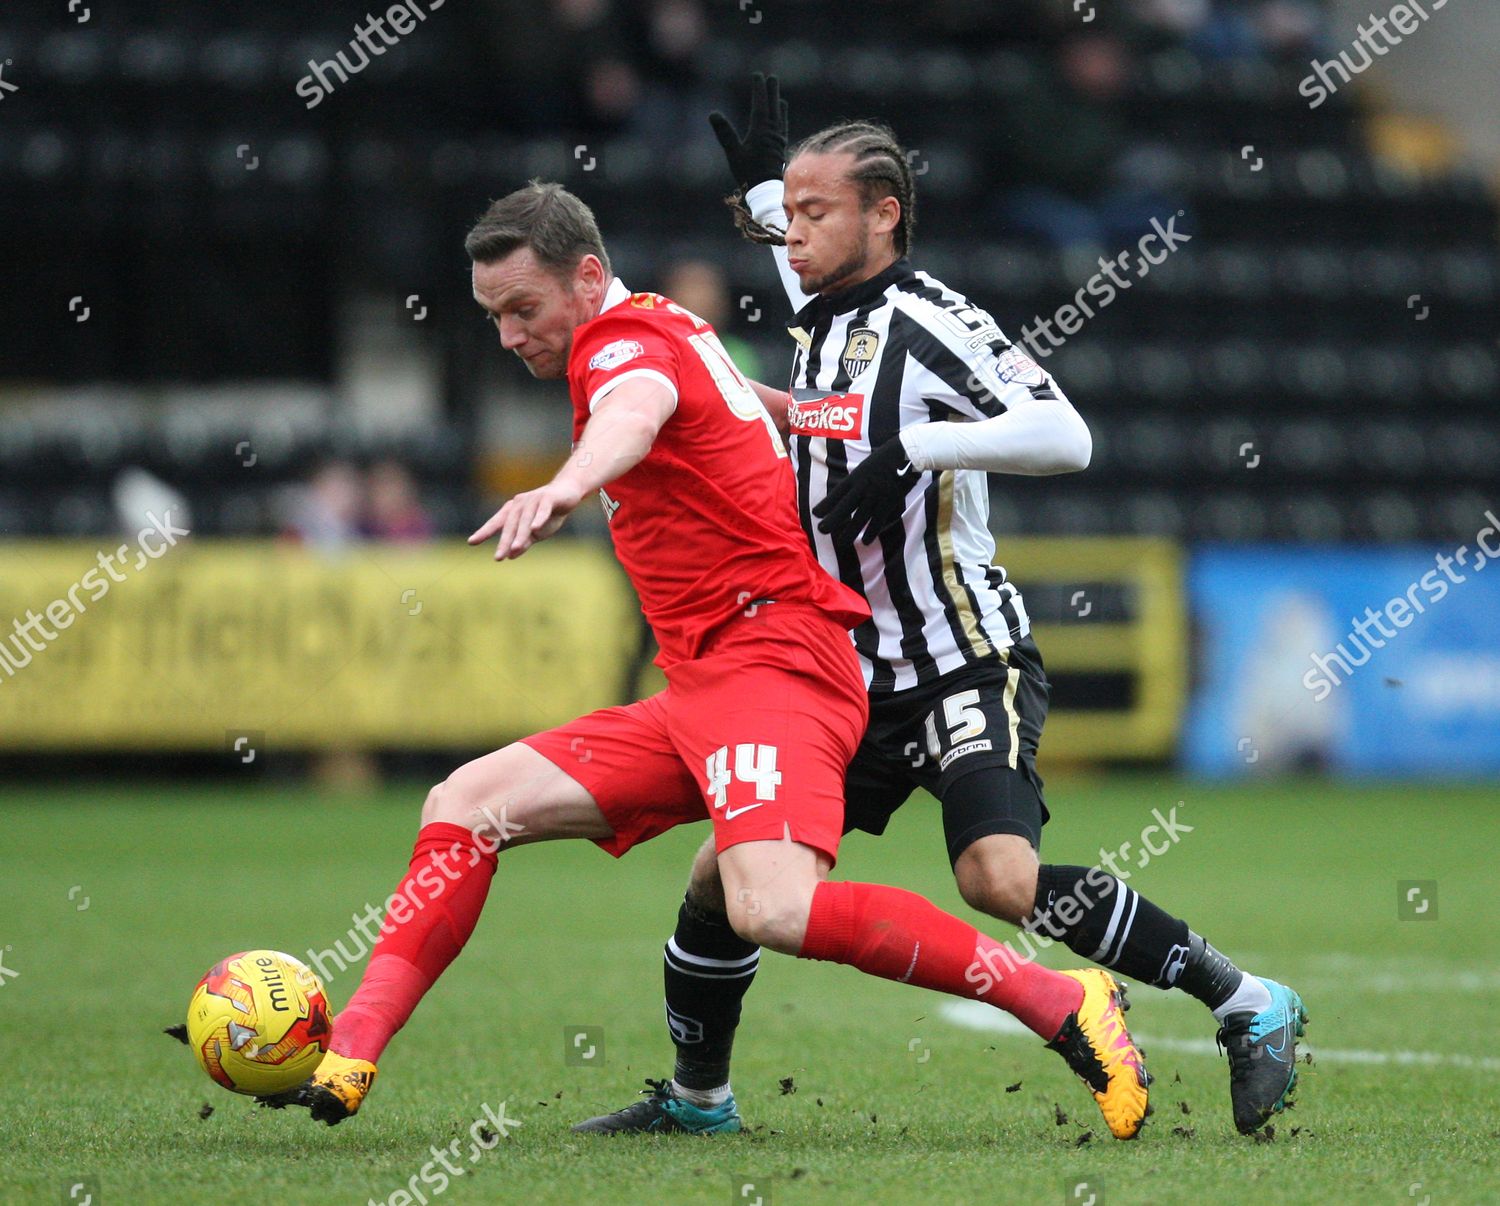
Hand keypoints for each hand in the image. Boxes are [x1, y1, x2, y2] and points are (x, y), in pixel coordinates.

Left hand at [469, 481, 585, 560]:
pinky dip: (538, 519)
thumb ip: (524, 542)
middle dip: (504, 541)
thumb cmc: (549, 513)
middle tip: (498, 557)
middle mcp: (519, 504)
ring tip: (514, 549)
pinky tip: (535, 528)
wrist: (569, 492)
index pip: (496, 522)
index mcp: (513, 511)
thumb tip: (510, 555)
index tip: (472, 542)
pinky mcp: (548, 498)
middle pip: (510, 524)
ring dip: (520, 535)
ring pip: (525, 519)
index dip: (484, 532)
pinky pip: (542, 509)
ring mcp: (533, 500)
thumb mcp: (536, 533)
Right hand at [708, 72, 788, 192]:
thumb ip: (724, 133)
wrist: (767, 190)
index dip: (759, 89)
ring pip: (779, 117)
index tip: (758, 76)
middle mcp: (772, 133)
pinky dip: (781, 119)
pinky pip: (782, 128)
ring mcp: (778, 140)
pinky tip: (781, 120)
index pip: (761, 105)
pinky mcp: (780, 148)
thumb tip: (713, 114)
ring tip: (778, 97)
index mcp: (761, 131)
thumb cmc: (748, 173)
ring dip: (778, 104)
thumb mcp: (733, 153)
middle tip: (772, 78)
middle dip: (771, 92)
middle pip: (773, 107)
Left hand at [813, 436, 919, 544]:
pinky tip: (864, 542)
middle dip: (832, 520)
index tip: (815, 513)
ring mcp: (875, 496)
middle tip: (821, 530)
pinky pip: (878, 520)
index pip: (836, 494)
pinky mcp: (888, 502)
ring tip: (840, 543)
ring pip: (859, 518)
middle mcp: (862, 488)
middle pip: (844, 508)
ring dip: (849, 532)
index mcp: (855, 478)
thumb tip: (844, 494)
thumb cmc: (883, 460)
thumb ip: (855, 481)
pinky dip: (871, 532)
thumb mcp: (864, 467)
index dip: (825, 505)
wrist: (905, 454)